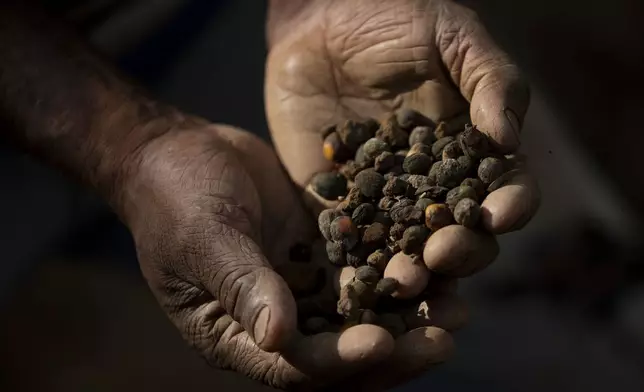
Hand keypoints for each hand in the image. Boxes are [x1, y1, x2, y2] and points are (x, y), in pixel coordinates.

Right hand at [116, 122, 454, 389]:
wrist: (179, 153)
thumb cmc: (173, 198)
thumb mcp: (203, 239)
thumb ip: (243, 285)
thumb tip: (280, 337)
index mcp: (235, 334)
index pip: (294, 365)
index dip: (338, 360)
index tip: (381, 342)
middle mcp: (276, 319)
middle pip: (340, 351)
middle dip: (393, 351)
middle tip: (443, 340)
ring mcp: (302, 286)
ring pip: (363, 314)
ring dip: (409, 316)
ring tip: (458, 307)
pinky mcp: (322, 251)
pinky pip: (366, 267)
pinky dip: (401, 269)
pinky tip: (437, 260)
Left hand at [266, 0, 539, 383]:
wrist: (320, 22)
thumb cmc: (395, 20)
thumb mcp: (451, 36)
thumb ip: (491, 79)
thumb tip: (511, 139)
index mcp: (472, 151)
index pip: (505, 189)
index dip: (511, 206)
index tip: (499, 214)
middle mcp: (434, 186)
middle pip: (461, 233)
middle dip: (459, 250)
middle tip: (444, 253)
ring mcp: (387, 201)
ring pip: (408, 251)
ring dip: (411, 272)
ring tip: (402, 281)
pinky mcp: (339, 206)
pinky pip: (350, 244)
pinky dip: (354, 268)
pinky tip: (354, 283)